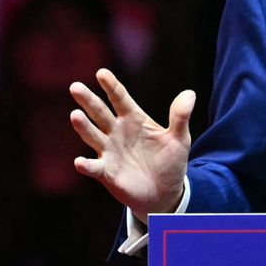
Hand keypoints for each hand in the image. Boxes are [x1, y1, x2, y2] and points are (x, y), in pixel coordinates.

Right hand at [69, 68, 194, 218]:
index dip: (111, 86)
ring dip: (83, 127)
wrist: (165, 193)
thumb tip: (190, 93)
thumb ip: (180, 117)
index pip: (120, 98)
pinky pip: (94, 167)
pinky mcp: (106, 172)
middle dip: (88, 100)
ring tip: (75, 115)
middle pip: (100, 113)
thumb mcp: (179, 138)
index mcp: (134, 119)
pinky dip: (86, 165)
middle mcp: (116, 131)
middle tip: (75, 87)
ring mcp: (109, 151)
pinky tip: (80, 162)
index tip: (102, 73)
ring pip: (92, 135)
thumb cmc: (170, 161)